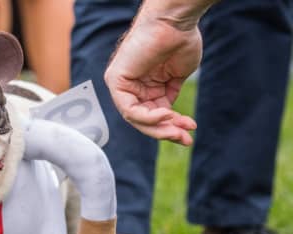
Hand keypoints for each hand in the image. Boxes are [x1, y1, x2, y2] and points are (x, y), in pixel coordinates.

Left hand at [104, 14, 201, 144]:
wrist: (176, 22)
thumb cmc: (179, 41)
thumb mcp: (176, 77)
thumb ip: (168, 96)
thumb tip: (169, 117)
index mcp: (144, 86)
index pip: (152, 115)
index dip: (170, 126)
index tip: (189, 129)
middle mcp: (130, 86)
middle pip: (143, 120)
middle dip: (166, 131)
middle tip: (185, 139)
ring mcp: (122, 84)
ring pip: (136, 119)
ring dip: (159, 128)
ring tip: (179, 130)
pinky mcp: (116, 80)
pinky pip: (129, 109)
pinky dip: (147, 116)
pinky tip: (165, 114)